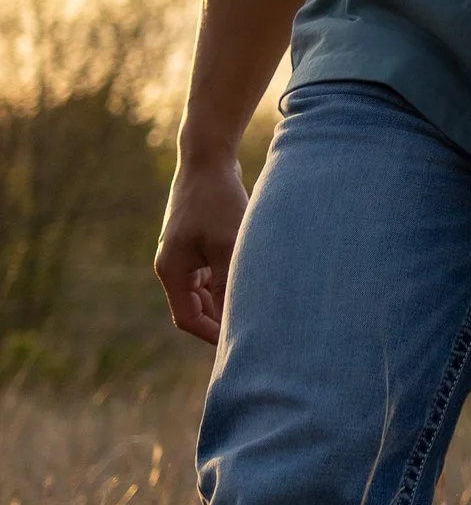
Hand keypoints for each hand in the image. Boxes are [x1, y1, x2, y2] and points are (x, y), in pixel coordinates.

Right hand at [155, 157, 248, 344]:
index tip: (241, 344)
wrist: (209, 159)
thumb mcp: (227, 243)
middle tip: (260, 334)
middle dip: (224, 321)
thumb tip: (240, 316)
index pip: (188, 319)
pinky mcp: (202, 243)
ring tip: (265, 313)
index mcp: (172, 271)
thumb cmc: (217, 200)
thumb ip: (229, 281)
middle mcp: (176, 266)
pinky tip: (260, 285)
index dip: (213, 335)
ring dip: (231, 301)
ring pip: (209, 291)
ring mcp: (188, 255)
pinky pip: (215, 273)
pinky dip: (233, 281)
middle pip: (199, 308)